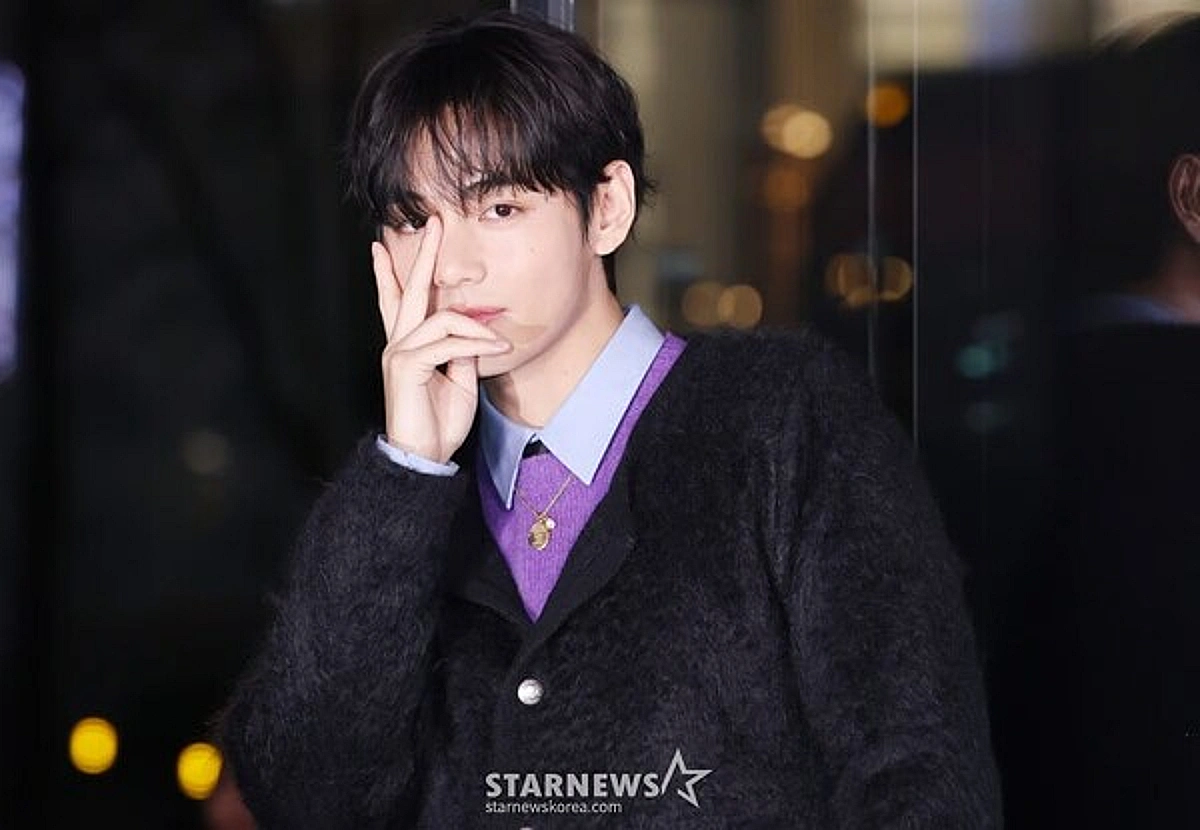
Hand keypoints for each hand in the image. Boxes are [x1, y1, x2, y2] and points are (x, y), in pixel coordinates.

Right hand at [372, 216, 510, 463]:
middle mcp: (399, 344)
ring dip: (476, 326)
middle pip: (408, 291)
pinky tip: (494, 350)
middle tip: (432, 223)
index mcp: (408, 346)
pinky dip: (473, 343)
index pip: (397, 301)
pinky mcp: (406, 366)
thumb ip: (462, 352)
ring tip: (498, 342)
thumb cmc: (439, 422)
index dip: (392, 274)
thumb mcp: (459, 380)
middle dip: (422, 255)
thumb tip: (474, 333)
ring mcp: (400, 353)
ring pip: (440, 318)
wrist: (425, 456)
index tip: (385, 246)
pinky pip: (445, 343)